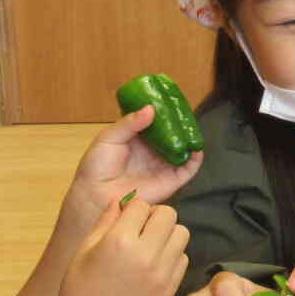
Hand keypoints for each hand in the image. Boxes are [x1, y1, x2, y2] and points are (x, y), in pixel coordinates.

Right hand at [59, 194, 189, 295]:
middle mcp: (145, 255)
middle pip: (168, 214)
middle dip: (154, 216)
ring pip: (182, 234)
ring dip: (167, 234)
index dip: (133, 208)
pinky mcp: (170, 288)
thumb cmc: (81, 283)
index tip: (126, 219)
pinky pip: (183, 258)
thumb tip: (122, 200)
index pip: (141, 205)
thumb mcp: (86, 247)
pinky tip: (154, 263)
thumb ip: (107, 220)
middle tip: (142, 228)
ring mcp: (161, 273)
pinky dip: (172, 255)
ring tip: (151, 244)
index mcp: (120, 241)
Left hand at [64, 106, 204, 227]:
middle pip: (172, 135)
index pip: (156, 123)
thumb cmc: (97, 166)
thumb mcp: (109, 137)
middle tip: (186, 112)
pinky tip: (197, 148)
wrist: (97, 195)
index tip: (172, 100)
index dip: (165, 113)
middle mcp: (153, 152)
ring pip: (182, 150)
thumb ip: (130, 122)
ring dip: (190, 139)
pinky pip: (188, 169)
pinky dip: (196, 159)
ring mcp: (163, 166)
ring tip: (193, 128)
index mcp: (138, 140)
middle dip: (180, 124)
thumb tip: (151, 109)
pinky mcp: (170, 181)